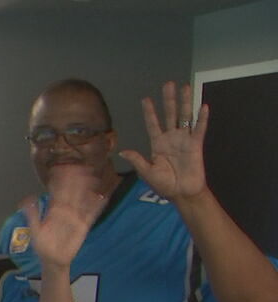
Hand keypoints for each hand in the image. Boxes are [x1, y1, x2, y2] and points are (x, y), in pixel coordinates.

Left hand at [25, 165, 105, 271]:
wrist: (53, 260)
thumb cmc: (43, 245)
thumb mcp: (35, 229)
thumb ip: (32, 214)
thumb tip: (27, 199)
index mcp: (53, 210)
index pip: (57, 193)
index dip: (60, 181)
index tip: (62, 168)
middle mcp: (65, 211)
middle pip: (72, 193)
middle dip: (75, 181)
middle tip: (81, 166)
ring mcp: (75, 217)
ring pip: (82, 200)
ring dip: (88, 190)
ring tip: (93, 177)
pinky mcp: (83, 226)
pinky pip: (91, 214)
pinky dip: (97, 206)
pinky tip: (103, 196)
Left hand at [119, 81, 207, 200]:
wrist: (182, 193)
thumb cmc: (164, 185)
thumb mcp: (147, 172)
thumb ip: (137, 160)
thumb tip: (122, 152)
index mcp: (157, 144)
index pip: (152, 124)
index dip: (150, 112)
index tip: (145, 99)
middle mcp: (171, 138)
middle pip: (169, 114)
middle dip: (168, 100)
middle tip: (168, 84)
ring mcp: (184, 140)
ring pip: (184, 117)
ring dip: (185, 102)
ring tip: (185, 87)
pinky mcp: (196, 145)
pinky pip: (199, 129)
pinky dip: (201, 118)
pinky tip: (203, 106)